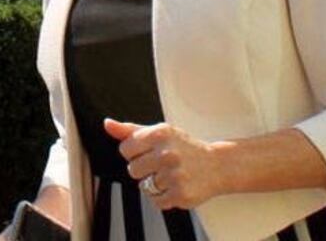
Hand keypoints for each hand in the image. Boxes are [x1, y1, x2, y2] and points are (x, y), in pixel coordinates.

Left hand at [105, 118, 225, 209]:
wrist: (217, 165)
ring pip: (144, 186)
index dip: (134, 153)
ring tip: (170, 175)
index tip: (149, 152)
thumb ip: (130, 130)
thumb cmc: (184, 148)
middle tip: (162, 165)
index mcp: (159, 134)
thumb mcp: (160, 133)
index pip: (125, 149)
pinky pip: (155, 201)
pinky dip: (163, 198)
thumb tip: (107, 124)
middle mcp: (167, 153)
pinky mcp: (181, 194)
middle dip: (144, 169)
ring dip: (154, 184)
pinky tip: (175, 187)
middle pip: (132, 169)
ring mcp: (174, 175)